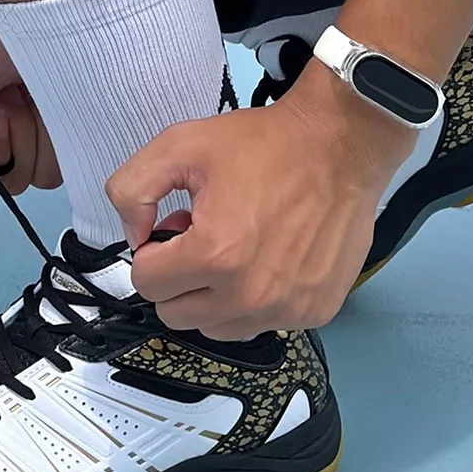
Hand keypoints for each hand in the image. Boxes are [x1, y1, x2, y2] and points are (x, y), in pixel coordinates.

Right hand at [0, 0, 61, 200]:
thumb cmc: (0, 24)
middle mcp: (4, 141)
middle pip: (9, 181)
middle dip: (15, 140)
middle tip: (18, 94)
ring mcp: (42, 138)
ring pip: (42, 174)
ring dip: (42, 133)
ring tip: (41, 90)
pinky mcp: (75, 133)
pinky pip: (74, 159)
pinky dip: (69, 132)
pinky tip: (65, 96)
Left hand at [106, 60, 415, 336]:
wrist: (340, 146)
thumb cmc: (266, 144)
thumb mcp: (180, 144)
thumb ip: (132, 189)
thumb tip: (134, 235)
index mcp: (214, 254)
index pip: (146, 282)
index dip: (152, 249)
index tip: (174, 229)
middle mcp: (250, 293)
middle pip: (175, 313)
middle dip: (178, 277)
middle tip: (203, 236)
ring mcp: (286, 309)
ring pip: (216, 327)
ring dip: (213, 295)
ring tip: (235, 247)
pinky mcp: (315, 312)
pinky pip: (262, 324)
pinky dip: (255, 300)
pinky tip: (269, 257)